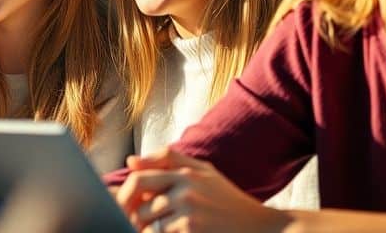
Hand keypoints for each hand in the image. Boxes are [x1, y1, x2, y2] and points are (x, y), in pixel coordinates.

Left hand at [115, 149, 289, 232]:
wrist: (264, 228)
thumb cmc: (229, 201)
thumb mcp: (205, 172)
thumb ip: (169, 160)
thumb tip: (130, 161)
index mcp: (186, 173)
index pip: (139, 179)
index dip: (123, 194)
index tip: (121, 206)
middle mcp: (186, 191)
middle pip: (139, 205)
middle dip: (129, 217)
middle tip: (127, 223)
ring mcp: (190, 214)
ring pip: (149, 226)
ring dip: (144, 231)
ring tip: (145, 230)